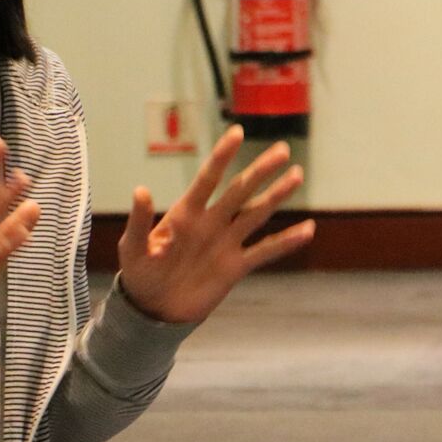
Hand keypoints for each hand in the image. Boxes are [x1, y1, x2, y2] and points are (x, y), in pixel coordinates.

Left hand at [118, 126, 314, 325]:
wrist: (154, 308)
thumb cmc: (139, 274)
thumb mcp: (133, 248)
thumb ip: (139, 222)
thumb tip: (141, 190)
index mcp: (186, 214)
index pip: (207, 180)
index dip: (222, 157)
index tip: (238, 133)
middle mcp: (210, 223)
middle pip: (240, 191)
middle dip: (260, 170)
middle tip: (282, 150)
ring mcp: (226, 243)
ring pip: (256, 214)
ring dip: (276, 196)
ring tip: (296, 176)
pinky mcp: (236, 267)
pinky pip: (265, 252)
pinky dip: (287, 242)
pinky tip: (308, 229)